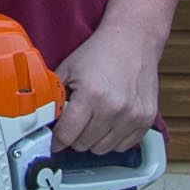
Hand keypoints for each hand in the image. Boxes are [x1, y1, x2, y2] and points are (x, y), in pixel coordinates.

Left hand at [52, 23, 162, 154]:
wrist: (134, 39)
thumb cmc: (101, 52)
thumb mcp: (68, 68)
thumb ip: (55, 95)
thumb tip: (44, 120)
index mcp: (91, 95)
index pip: (67, 135)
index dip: (56, 139)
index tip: (55, 140)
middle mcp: (113, 108)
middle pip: (84, 145)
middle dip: (75, 136)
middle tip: (76, 123)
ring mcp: (132, 115)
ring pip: (103, 149)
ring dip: (94, 139)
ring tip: (94, 120)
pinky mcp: (146, 118)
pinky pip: (124, 146)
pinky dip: (114, 139)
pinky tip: (110, 122)